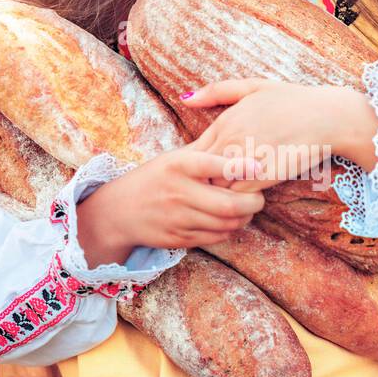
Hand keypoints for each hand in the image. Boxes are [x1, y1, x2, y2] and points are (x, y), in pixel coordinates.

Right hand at [79, 147, 266, 255]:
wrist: (118, 212)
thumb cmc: (153, 179)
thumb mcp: (172, 159)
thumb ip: (203, 151)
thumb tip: (240, 138)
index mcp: (177, 165)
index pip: (215, 165)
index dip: (241, 167)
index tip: (259, 167)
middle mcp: (178, 192)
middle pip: (229, 204)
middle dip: (253, 202)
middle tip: (259, 197)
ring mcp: (178, 218)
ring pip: (227, 224)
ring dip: (244, 218)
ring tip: (247, 208)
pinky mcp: (179, 238)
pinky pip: (216, 237)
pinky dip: (228, 229)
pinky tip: (229, 220)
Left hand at [182, 78, 344, 190]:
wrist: (327, 117)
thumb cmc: (291, 100)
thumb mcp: (253, 87)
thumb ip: (217, 92)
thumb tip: (185, 98)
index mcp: (225, 121)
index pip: (193, 153)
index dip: (196, 167)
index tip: (205, 172)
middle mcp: (232, 140)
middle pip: (200, 174)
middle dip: (204, 182)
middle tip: (212, 188)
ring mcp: (247, 159)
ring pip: (217, 187)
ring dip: (220, 193)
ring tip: (230, 193)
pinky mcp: (264, 176)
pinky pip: (238, 196)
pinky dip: (239, 199)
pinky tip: (249, 194)